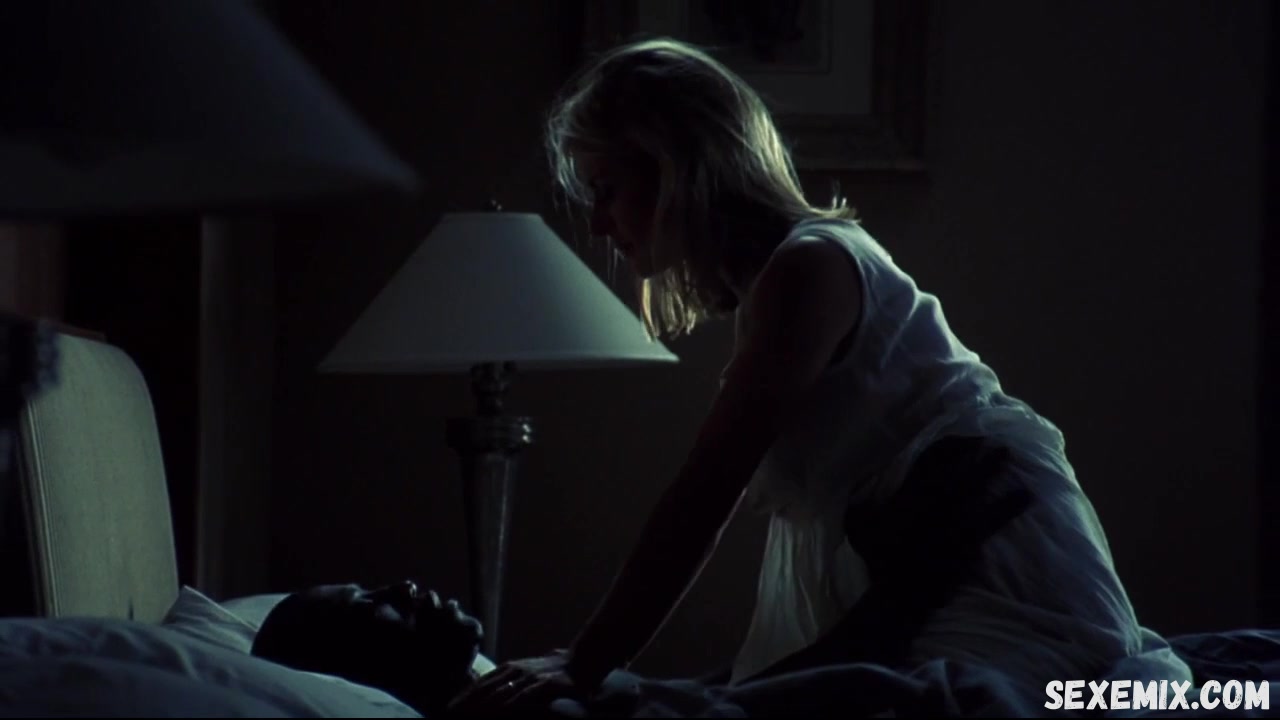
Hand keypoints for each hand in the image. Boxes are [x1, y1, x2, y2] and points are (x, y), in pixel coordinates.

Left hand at [448, 651, 583, 716]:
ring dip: (482, 707)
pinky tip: (501, 712)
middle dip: (466, 705)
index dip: (463, 697)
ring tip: (468, 717)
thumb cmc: (552, 671)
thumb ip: (508, 681)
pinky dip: (510, 705)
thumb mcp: (526, 673)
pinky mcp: (545, 684)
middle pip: (484, 690)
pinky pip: (524, 696)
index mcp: (508, 669)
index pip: (480, 684)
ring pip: (500, 694)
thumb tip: (486, 693)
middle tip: (450, 715)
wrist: (582, 661)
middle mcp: (515, 671)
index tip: (448, 709)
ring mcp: (530, 677)